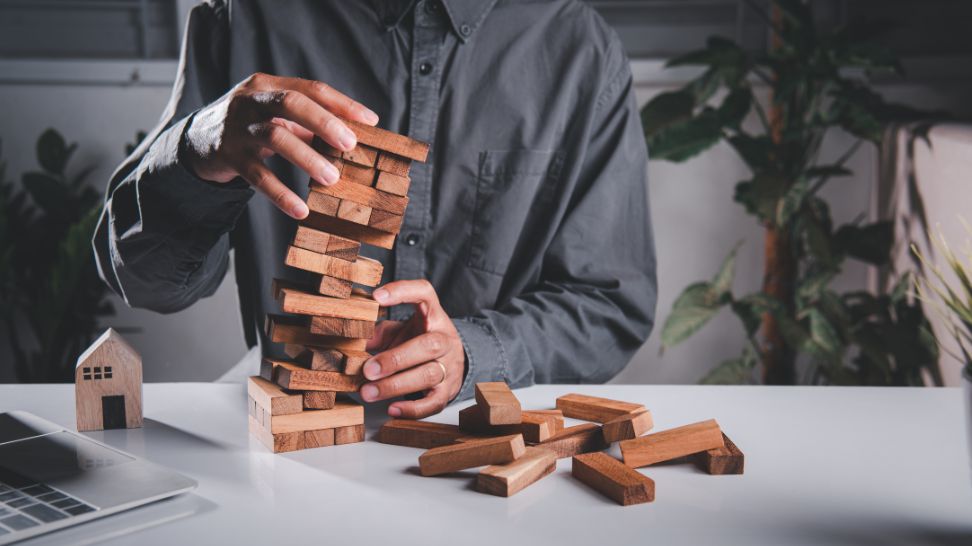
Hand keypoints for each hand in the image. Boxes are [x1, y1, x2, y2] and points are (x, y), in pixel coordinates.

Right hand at [181, 72, 378, 218]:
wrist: (198, 142)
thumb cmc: (251, 126)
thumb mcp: (275, 116)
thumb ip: (308, 122)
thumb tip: (354, 138)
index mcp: (268, 84)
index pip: (310, 88)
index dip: (342, 104)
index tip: (371, 121)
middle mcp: (250, 100)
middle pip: (291, 103)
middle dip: (324, 123)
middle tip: (350, 145)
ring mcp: (237, 127)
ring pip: (276, 138)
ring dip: (307, 158)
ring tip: (332, 179)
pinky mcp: (227, 155)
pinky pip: (257, 176)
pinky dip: (281, 194)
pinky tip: (301, 210)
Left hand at [361, 280, 465, 417]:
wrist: (450, 362)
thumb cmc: (417, 341)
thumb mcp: (399, 331)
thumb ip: (378, 333)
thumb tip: (350, 340)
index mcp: (433, 315)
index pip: (424, 293)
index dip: (402, 292)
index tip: (376, 297)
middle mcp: (445, 338)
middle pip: (428, 345)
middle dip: (395, 358)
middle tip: (367, 369)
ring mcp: (449, 366)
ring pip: (429, 375)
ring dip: (395, 385)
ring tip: (368, 392)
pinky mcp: (448, 391)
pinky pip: (434, 402)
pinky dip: (412, 409)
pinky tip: (392, 409)